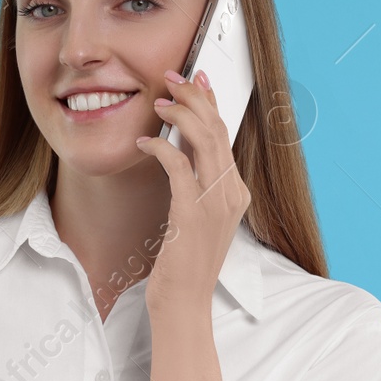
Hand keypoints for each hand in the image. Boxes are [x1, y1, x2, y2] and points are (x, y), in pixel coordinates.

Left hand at [137, 67, 251, 312]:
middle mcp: (232, 193)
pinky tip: (144, 141)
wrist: (184, 304)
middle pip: (218, 128)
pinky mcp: (193, 213)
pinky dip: (160, 146)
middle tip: (172, 76)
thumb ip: (196, 186)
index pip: (226, 134)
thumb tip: (181, 151)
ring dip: (179, 112)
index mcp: (236, 193)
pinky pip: (178, 165)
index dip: (211, 101)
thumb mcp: (196, 219)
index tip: (196, 78)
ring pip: (205, 139)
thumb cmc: (184, 264)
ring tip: (158, 100)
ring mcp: (216, 203)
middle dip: (195, 95)